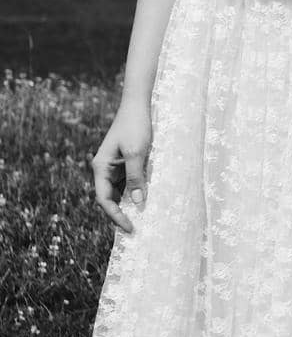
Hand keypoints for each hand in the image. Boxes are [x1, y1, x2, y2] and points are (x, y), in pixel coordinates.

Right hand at [91, 97, 152, 231]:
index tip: (130, 228)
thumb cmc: (135, 126)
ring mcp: (114, 167)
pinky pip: (127, 184)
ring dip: (128, 206)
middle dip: (120, 215)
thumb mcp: (136, 152)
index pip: (104, 199)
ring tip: (142, 220)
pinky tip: (146, 202)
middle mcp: (104, 169)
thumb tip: (137, 202)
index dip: (115, 216)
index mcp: (101, 168)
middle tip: (136, 230)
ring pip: (119, 193)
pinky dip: (134, 194)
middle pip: (109, 199)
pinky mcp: (124, 164)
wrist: (138, 106)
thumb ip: (135, 177)